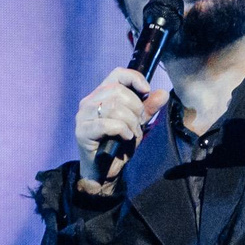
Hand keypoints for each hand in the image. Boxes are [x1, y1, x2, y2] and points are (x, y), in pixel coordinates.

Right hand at [72, 67, 165, 186]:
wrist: (104, 170)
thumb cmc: (118, 144)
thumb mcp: (137, 124)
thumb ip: (148, 108)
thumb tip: (163, 93)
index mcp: (101, 94)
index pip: (118, 74)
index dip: (134, 78)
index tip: (146, 91)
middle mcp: (89, 101)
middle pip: (118, 91)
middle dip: (135, 108)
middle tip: (138, 124)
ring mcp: (83, 116)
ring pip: (113, 107)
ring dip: (130, 122)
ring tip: (132, 134)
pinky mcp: (82, 131)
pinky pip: (106, 124)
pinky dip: (121, 130)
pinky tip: (125, 138)